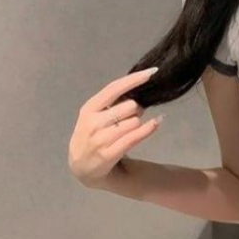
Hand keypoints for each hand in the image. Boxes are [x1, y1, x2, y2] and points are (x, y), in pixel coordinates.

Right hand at [68, 66, 163, 187]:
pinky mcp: (109, 154)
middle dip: (137, 108)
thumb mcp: (94, 115)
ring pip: (134, 122)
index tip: (152, 72)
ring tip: (130, 126)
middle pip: (129, 106)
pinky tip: (157, 121)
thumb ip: (112, 103)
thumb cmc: (91, 134)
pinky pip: (136, 137)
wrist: (81, 165)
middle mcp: (93, 122)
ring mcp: (100, 139)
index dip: (134, 79)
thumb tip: (139, 88)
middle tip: (134, 113)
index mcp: (89, 108)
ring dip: (138, 122)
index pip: (113, 89)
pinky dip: (149, 128)